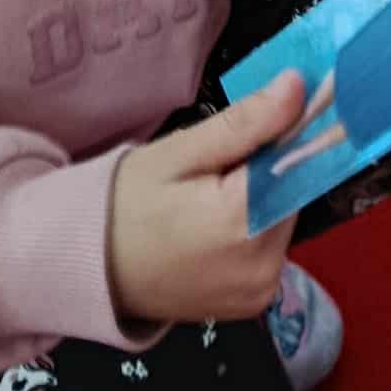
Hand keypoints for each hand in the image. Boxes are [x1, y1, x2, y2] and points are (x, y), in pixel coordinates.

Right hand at [108, 74, 305, 324]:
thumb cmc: (125, 204)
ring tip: (208, 203)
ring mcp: (261, 290)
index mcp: (244, 223)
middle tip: (216, 170)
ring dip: (262, 204)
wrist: (90, 270)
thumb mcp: (178, 153)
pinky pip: (271, 251)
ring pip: (284, 221)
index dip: (291, 137)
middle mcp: (264, 265)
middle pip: (292, 195)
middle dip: (266, 174)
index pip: (299, 164)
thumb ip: (244, 124)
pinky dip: (253, 234)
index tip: (275, 119)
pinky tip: (213, 231)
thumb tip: (299, 87)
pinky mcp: (255, 303)